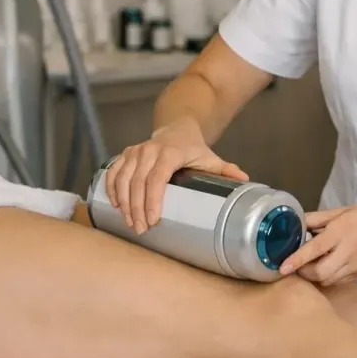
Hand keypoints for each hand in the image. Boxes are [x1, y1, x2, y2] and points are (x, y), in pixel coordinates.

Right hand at [104, 119, 246, 233]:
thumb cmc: (193, 148)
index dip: (153, 200)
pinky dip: (112, 189)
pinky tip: (115, 205)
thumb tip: (244, 181)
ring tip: (130, 222)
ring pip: (123, 178)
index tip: (152, 220)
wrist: (177, 127)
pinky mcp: (126, 154)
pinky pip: (113, 172)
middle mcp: (150, 150)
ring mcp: (136, 151)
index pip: (157, 178)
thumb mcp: (210, 158)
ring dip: (123, 202)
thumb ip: (225, 170)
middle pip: (137, 182)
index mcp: (171, 153)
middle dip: (137, 208)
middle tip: (141, 229)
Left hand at [280, 204, 356, 286]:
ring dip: (316, 277)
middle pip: (319, 273)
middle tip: (298, 264)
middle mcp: (348, 252)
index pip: (314, 249)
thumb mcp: (342, 211)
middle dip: (304, 272)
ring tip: (312, 265)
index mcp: (341, 232)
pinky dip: (328, 278)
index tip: (282, 267)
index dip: (296, 259)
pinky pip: (339, 282)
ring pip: (328, 281)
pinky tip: (328, 267)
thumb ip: (317, 219)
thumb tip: (297, 223)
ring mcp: (356, 266)